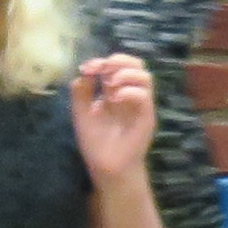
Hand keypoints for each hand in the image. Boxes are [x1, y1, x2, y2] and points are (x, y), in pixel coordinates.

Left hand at [69, 53, 155, 182]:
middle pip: (137, 64)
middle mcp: (130, 95)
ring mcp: (140, 105)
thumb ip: (81, 93)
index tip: (87, 68)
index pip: (117, 66)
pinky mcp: (146, 116)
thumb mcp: (80, 113)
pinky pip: (144, 96)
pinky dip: (129, 92)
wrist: (106, 166)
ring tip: (109, 84)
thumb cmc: (96, 142)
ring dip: (125, 74)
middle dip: (118, 61)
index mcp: (115, 92)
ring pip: (145, 76)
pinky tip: (113, 99)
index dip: (103, 61)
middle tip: (102, 70)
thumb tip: (84, 72)